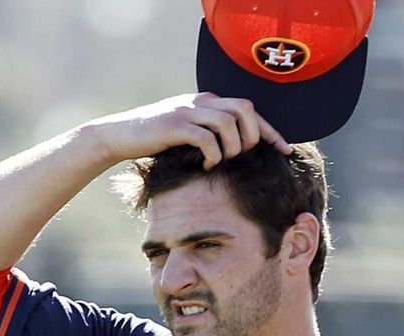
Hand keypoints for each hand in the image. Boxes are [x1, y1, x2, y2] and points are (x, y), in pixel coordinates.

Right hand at [85, 92, 291, 169]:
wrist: (118, 135)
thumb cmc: (154, 140)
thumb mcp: (186, 131)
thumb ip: (209, 133)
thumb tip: (238, 153)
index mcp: (207, 101)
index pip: (248, 110)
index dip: (271, 131)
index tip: (286, 151)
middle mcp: (200, 101)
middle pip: (244, 109)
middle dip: (253, 137)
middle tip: (244, 157)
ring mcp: (187, 111)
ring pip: (229, 123)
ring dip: (234, 148)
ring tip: (223, 162)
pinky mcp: (174, 125)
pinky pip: (207, 138)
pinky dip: (214, 155)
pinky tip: (207, 165)